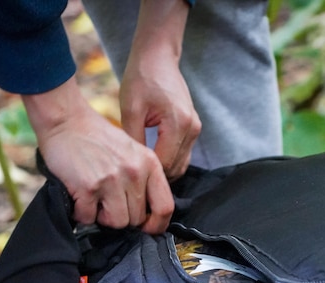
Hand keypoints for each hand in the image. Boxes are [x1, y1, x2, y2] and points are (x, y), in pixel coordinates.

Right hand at [23, 77, 173, 233]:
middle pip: (136, 219)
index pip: (165, 207)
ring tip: (93, 200)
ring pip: (116, 223)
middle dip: (120, 216)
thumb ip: (143, 179)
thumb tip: (146, 215)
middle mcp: (134, 172)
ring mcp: (112, 180)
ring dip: (102, 217)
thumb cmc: (97, 139)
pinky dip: (81, 213)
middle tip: (106, 201)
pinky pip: (89, 218)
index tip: (145, 229)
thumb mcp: (132, 152)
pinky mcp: (89, 187)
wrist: (66, 121)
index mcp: (149, 164)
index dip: (156, 225)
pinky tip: (78, 196)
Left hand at [120, 0, 200, 179]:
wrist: (158, 57)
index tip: (128, 182)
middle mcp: (192, 128)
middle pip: (176, 168)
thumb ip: (134, 141)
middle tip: (132, 183)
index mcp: (178, 123)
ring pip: (181, 164)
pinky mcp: (193, 128)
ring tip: (139, 174)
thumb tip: (132, 169)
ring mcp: (196, 128)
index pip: (165, 165)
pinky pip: (182, 154)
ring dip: (163, 172)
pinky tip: (149, 161)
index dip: (147, 177)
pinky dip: (168, 161)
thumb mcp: (130, 110)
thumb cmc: (141, 78)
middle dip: (156, 178)